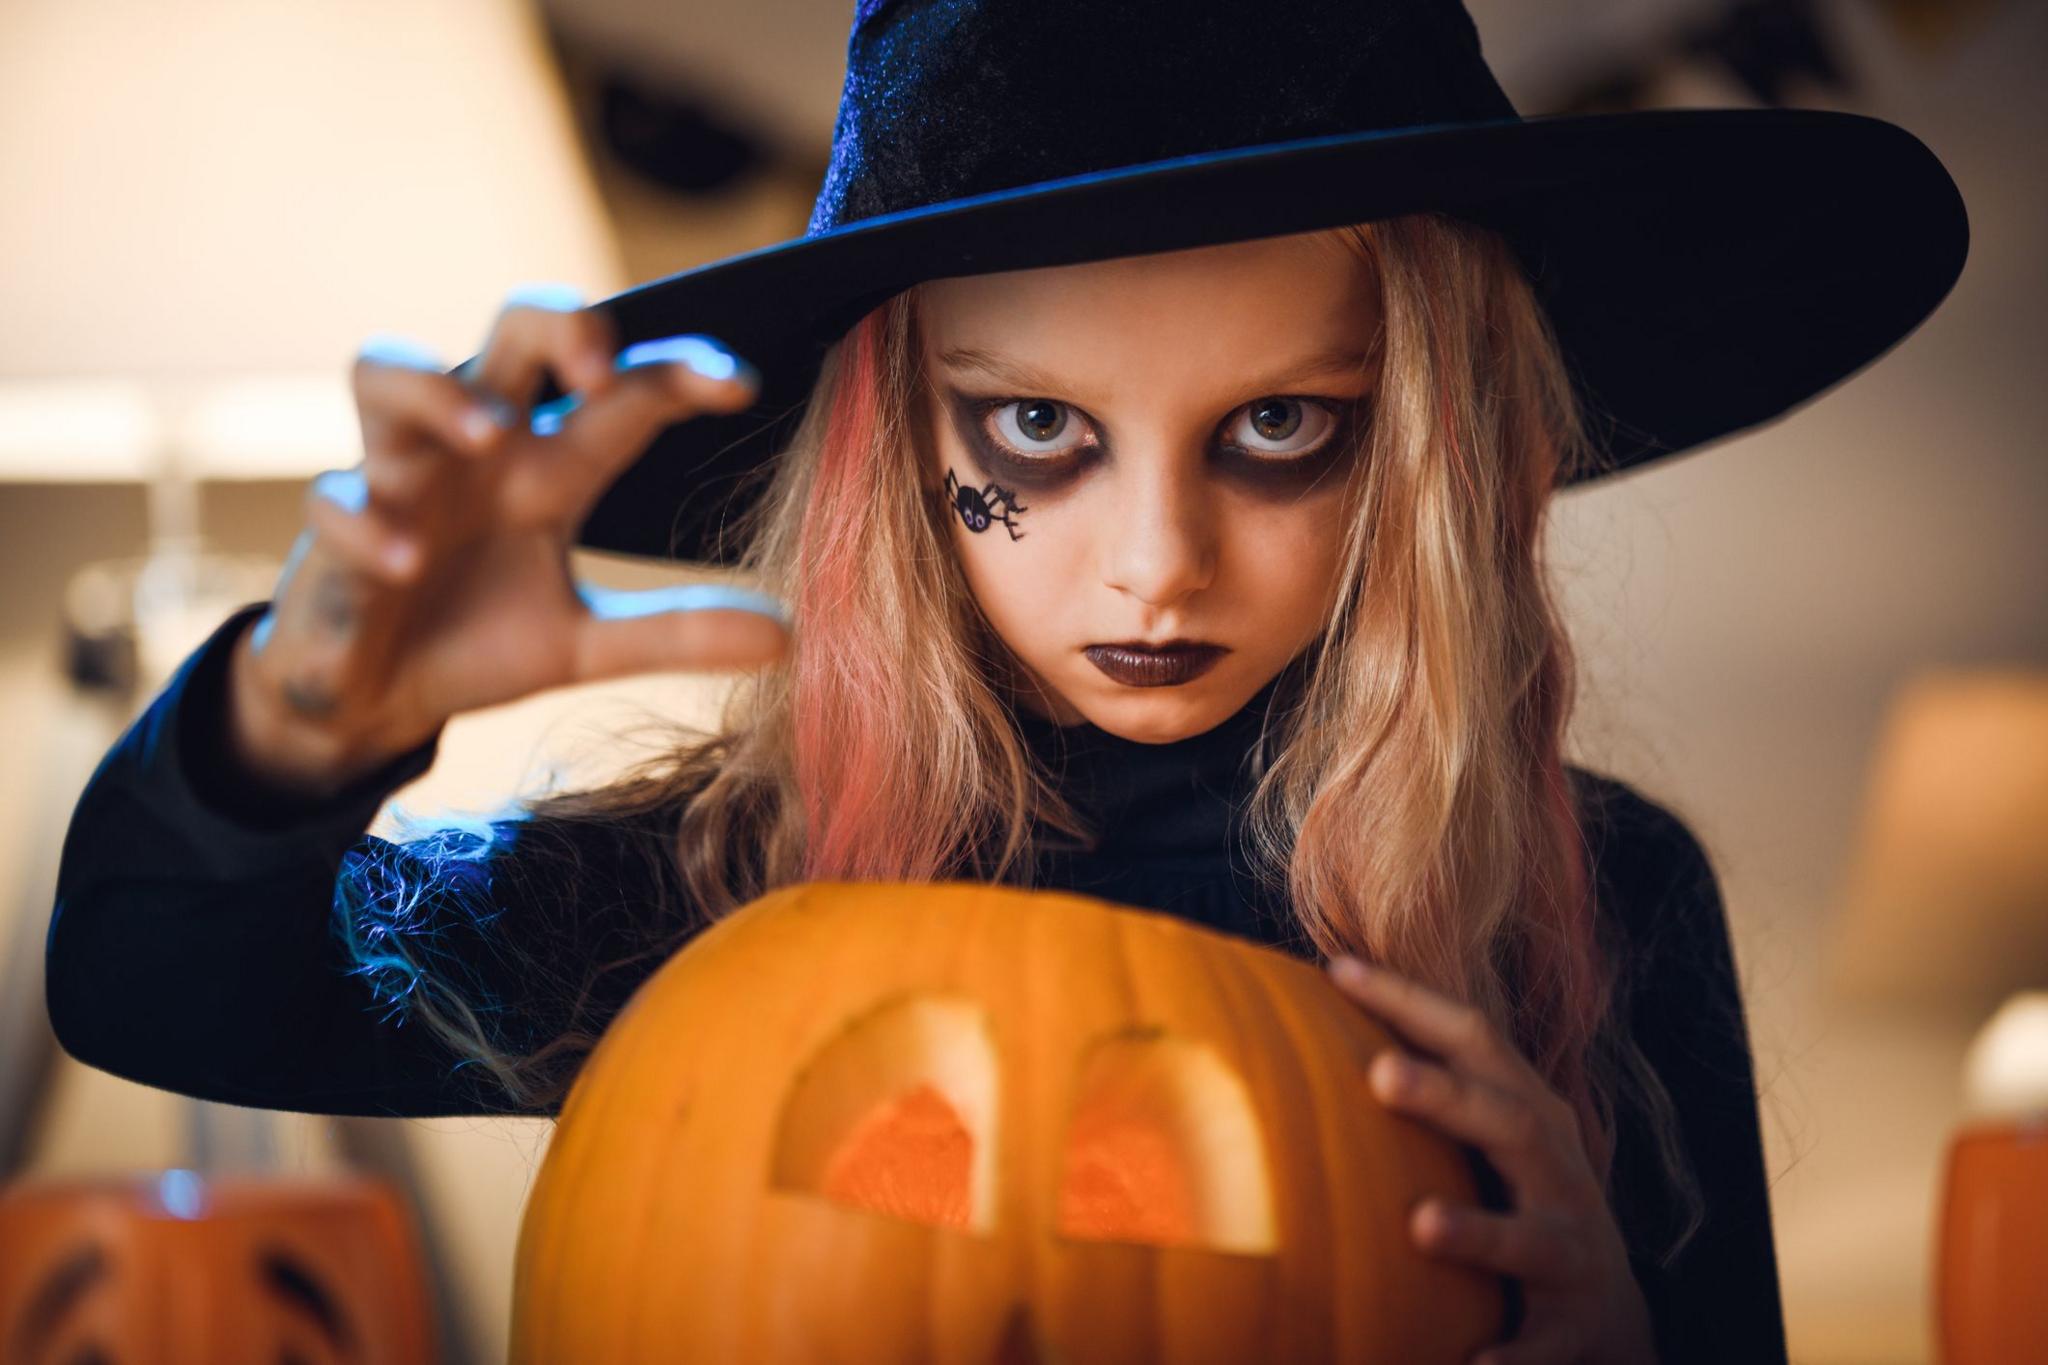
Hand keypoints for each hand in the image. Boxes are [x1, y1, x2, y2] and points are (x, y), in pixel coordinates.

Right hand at [234, 283, 791, 792]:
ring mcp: (398, 477)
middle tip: (598, 366)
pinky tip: (406, 561)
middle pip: (510, 331)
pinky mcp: (332, 531)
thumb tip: (788, 638)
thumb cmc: (477, 637)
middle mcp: (477, 446)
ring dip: (439, 393)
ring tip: (490, 434)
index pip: (622, 390)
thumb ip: (674, 631)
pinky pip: (337, 500)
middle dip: (557, 323)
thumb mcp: (586, 643)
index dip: (677, 371)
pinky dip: (370, 525)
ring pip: (387, 371)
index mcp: (549, 462)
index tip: (740, 383)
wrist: (370, 697)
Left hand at [1324, 955, 1657, 1364]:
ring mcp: (1570, 1250)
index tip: (1339, 970)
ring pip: (1529, 1239)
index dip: (1412, 1001)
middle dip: (1447, 1097)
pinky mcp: (1572, 1327)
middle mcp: (1559, 1172)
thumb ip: (1429, 1085)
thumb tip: (1308, 1012)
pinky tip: (1472, 1364)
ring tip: (1421, 1226)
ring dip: (1478, 1231)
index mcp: (1530, 1113)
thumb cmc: (1520, 1200)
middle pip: (1508, 1122)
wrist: (1607, 1315)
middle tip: (1379, 1074)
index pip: (1476, 1040)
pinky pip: (1540, 1344)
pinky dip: (1510, 1356)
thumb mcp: (1490, 1138)